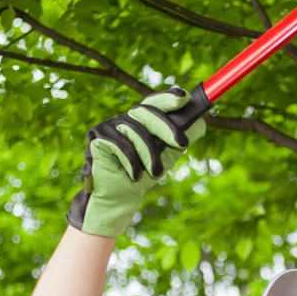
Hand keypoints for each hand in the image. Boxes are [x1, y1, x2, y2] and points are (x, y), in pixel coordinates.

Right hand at [66, 87, 206, 236]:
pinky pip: (119, 143)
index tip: (185, 97)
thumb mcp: (166, 155)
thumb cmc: (143, 175)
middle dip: (166, 127)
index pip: (155, 102)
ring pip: (135, 130)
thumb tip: (200, 123)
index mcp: (141, 120)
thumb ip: (179, 138)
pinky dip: (130, 161)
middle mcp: (124, 118)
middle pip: (146, 111)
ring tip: (155, 173)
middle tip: (182, 143)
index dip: (168, 97)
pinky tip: (134, 175)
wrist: (120, 198)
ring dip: (148, 155)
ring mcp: (109, 125)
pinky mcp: (96, 136)